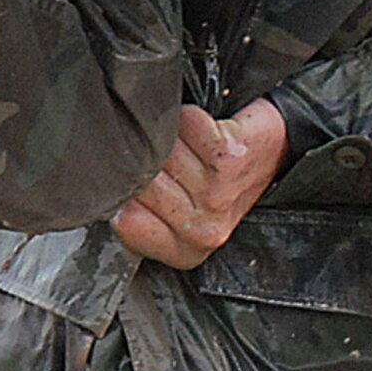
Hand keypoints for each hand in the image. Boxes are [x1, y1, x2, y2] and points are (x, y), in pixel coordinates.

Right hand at [112, 99, 289, 268]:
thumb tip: (99, 193)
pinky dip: (191, 118)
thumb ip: (140, 218)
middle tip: (171, 161)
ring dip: (170, 137)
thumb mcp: (177, 216)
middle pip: (138, 181)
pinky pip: (186, 123)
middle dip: (146, 160)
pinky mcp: (230, 158)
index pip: (123, 220)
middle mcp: (202, 230)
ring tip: (189, 147)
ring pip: (160, 149)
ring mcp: (217, 195)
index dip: (124, 192)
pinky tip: (205, 132)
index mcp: (183, 251)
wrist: (272, 154)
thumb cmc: (219, 181)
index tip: (140, 181)